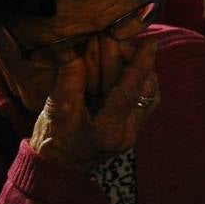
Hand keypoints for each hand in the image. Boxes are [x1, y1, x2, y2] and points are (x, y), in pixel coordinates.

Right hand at [29, 36, 158, 173]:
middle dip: (129, 60)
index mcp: (107, 132)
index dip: (139, 66)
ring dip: (137, 69)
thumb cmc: (54, 139)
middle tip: (109, 40)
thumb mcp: (56, 110)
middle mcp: (127, 133)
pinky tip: (122, 66)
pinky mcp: (132, 124)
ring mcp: (132, 130)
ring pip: (148, 93)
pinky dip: (137, 78)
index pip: (128, 94)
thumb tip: (76, 53)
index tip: (150, 43)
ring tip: (116, 51)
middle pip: (140, 89)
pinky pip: (144, 97)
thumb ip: (69, 81)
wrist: (59, 163)